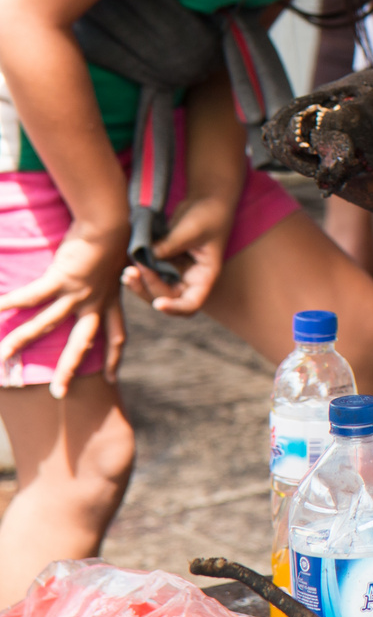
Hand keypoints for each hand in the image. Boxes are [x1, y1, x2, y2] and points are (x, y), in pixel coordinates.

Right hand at [0, 220, 128, 396]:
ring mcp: (78, 293)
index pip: (116, 335)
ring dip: (21, 342)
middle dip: (69, 369)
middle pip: (82, 343)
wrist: (112, 221)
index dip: (114, 357)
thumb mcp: (115, 267)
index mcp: (111, 300)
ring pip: (47, 324)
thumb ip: (107, 280)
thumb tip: (111, 279)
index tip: (111, 377)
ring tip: (0, 357)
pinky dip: (10, 303)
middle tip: (59, 395)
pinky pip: (31, 296)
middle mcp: (96, 302)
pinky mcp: (62, 279)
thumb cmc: (112, 238)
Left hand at [121, 194, 234, 315]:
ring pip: (154, 290)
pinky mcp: (165, 263)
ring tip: (127, 272)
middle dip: (149, 289)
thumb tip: (145, 257)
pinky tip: (128, 267)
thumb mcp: (192, 229)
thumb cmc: (208, 215)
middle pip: (167, 299)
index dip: (175, 308)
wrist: (207, 201)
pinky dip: (138, 274)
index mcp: (204, 276)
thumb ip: (170, 244)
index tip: (158, 303)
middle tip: (134, 272)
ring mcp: (176, 272)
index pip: (191, 304)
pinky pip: (149, 275)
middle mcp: (190, 279)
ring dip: (139, 285)